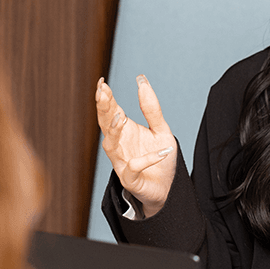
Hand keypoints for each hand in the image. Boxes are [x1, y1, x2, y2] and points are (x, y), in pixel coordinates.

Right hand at [95, 75, 177, 217]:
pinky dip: (146, 160)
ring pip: (111, 146)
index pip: (110, 111)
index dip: (105, 98)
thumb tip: (142, 81)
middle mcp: (119, 146)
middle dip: (103, 109)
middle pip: (106, 125)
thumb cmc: (161, 158)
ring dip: (113, 132)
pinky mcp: (131, 180)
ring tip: (120, 117)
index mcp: (124, 131)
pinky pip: (134, 169)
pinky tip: (161, 152)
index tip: (102, 83)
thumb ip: (151, 108)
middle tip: (102, 93)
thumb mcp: (161, 129)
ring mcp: (122, 163)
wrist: (167, 187)